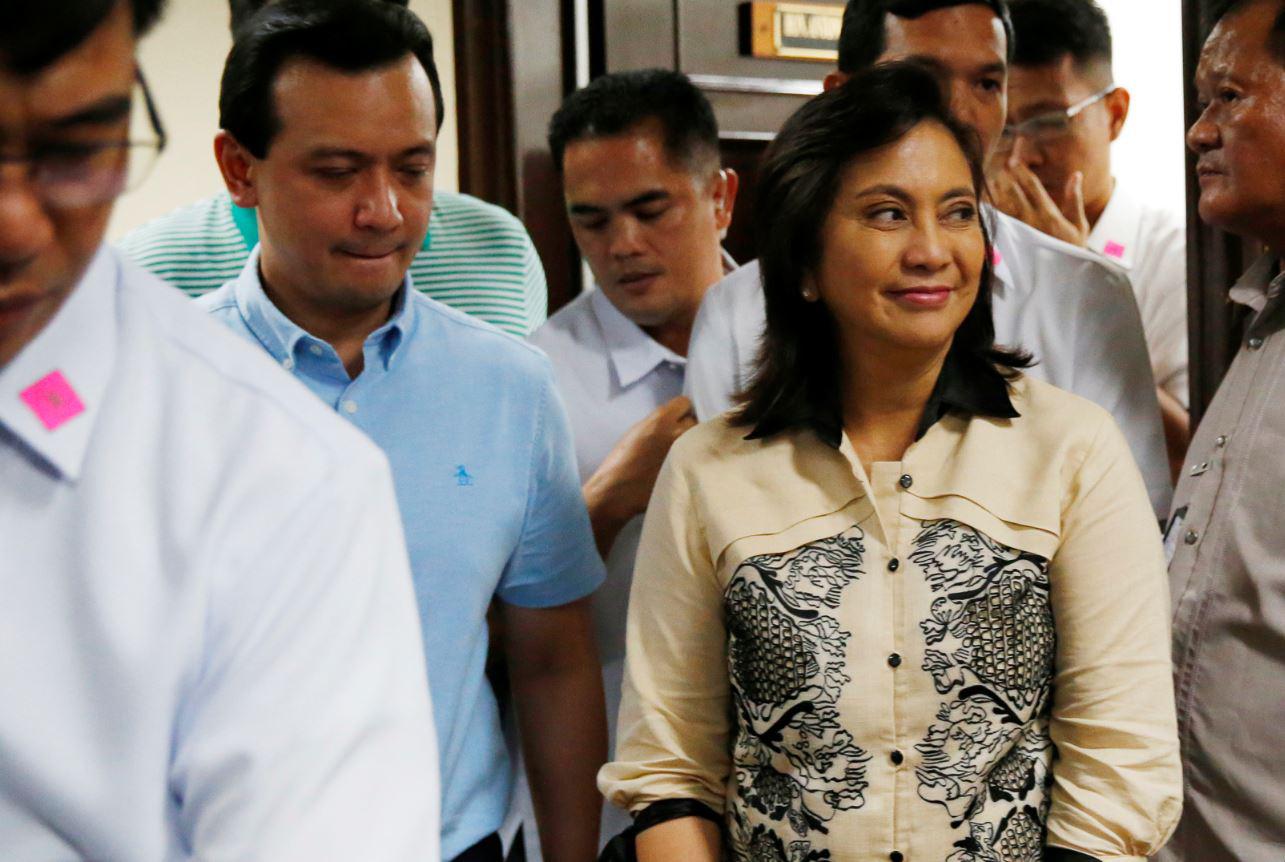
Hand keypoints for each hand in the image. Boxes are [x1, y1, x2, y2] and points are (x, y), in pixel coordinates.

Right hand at [583, 395, 696, 554]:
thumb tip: (673, 419)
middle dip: (689, 428)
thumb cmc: (622, 461)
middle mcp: (677, 430)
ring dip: (694, 444)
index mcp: (661, 418)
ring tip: (683, 454)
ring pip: (700, 439)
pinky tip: (684, 466)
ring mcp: (686, 450)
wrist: (618, 490)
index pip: (684, 403)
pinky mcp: (690, 468)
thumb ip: (657, 422)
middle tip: (680, 439)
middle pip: (695, 420)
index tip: (678, 420)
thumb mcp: (637, 431)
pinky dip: (694, 460)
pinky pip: (700, 457)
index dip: (681, 411)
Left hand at [989, 151, 1089, 247]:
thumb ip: (1075, 199)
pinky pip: (998, 219)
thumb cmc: (1073, 250)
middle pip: (1013, 189)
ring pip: (1002, 202)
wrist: (1062, 278)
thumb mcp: (1079, 225)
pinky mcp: (1010, 239)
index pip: (1032, 184)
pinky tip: (985, 197)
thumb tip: (1076, 175)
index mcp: (1048, 212)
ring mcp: (1018, 229)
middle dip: (1006, 174)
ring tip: (990, 173)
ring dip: (996, 187)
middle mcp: (1031, 219)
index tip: (1013, 156)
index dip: (1022, 168)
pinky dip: (991, 206)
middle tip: (998, 159)